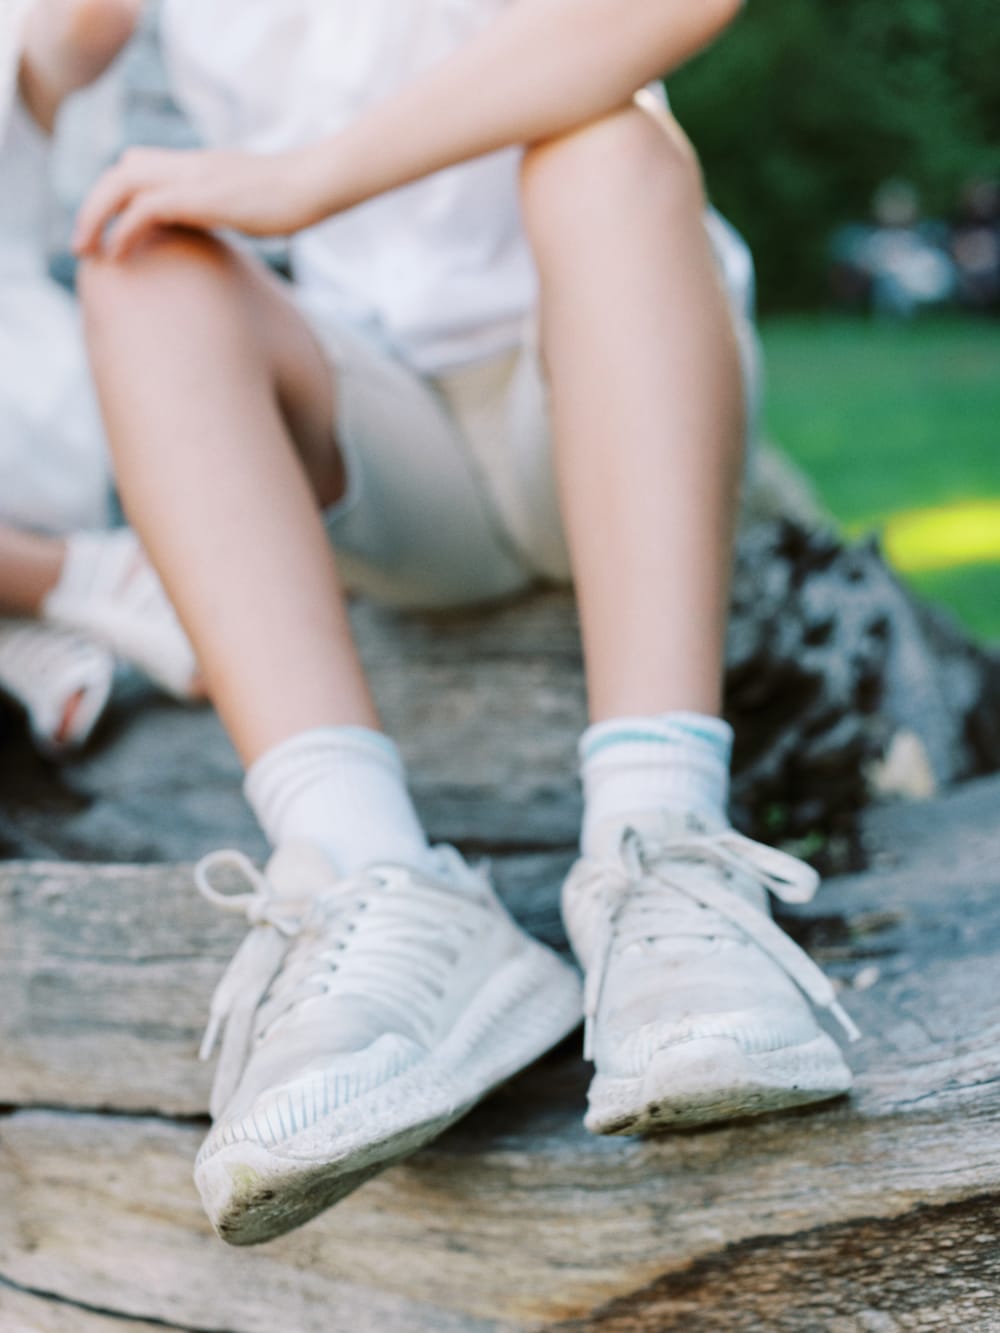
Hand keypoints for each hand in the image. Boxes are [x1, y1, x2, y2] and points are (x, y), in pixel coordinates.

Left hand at [72, 145, 319, 258]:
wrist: (315, 184)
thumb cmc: (294, 199)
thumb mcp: (250, 202)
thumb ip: (226, 208)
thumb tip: (224, 230)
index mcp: (197, 166)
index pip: (137, 164)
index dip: (115, 193)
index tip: (107, 230)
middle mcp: (188, 165)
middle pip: (121, 171)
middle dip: (94, 207)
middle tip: (83, 246)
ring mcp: (192, 178)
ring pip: (121, 183)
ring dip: (96, 216)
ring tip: (88, 251)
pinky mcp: (201, 197)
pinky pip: (146, 208)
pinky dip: (124, 229)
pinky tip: (118, 255)